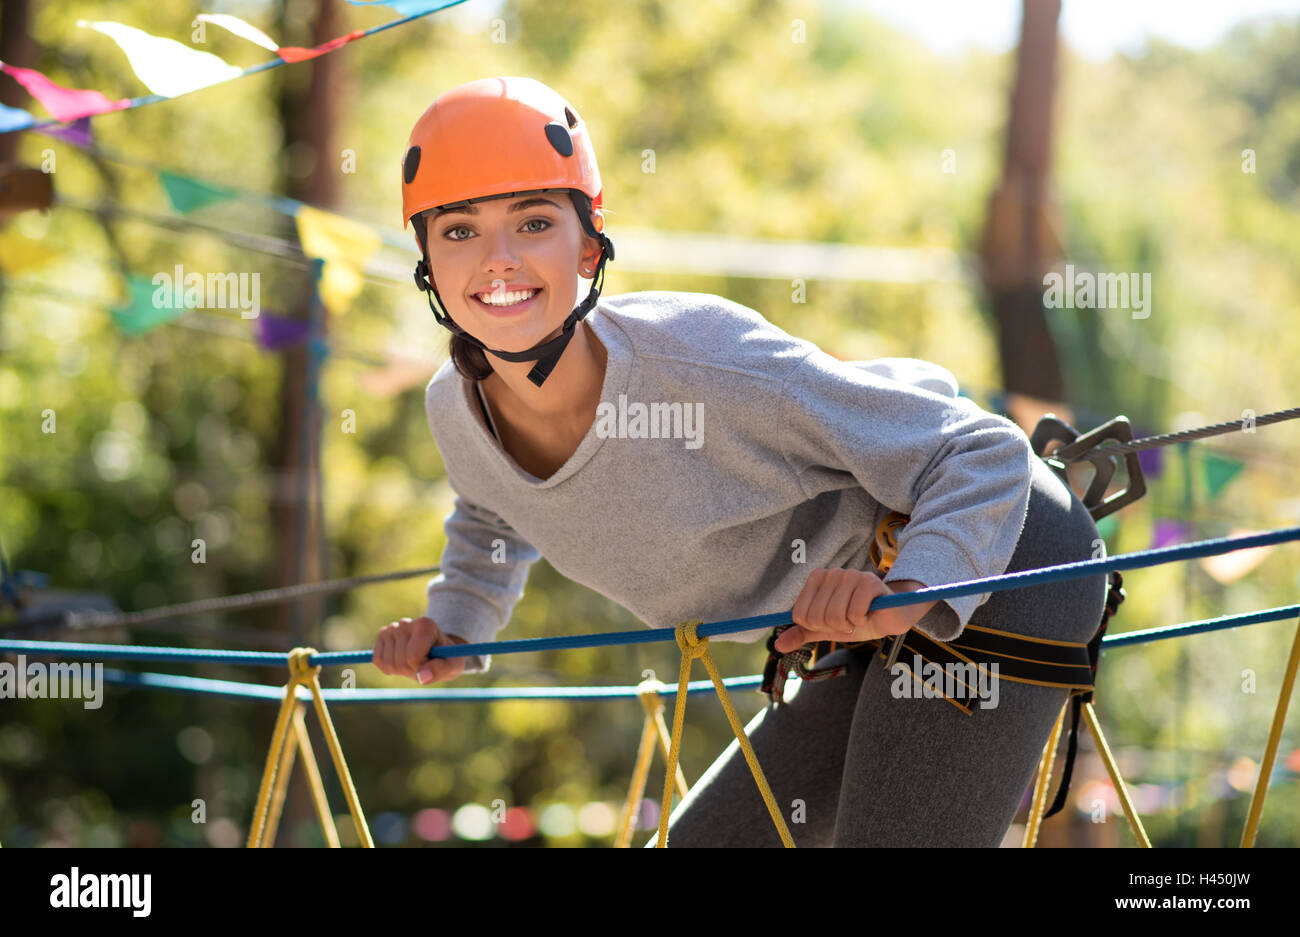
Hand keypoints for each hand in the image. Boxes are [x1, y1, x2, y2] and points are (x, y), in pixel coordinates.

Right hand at [372, 616, 468, 684]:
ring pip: (388, 663)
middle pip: (400, 662)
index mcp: (425, 625)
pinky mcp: (382, 635)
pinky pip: (378, 660)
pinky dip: (389, 667)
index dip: (422, 667)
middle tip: (424, 662)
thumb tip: (422, 677)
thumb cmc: (447, 657)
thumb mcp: (452, 665)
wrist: (438, 649)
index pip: (413, 657)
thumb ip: (440, 670)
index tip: (432, 662)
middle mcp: (406, 623)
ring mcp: (392, 628)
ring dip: (401, 669)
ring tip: (414, 660)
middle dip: (412, 669)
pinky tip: (401, 659)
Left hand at [773, 570, 937, 653]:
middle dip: (834, 627)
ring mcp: (850, 575)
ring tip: (859, 616)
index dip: (817, 626)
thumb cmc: (857, 620)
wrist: (889, 617)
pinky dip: (861, 620)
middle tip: (848, 620)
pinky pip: (854, 612)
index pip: (800, 615)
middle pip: (817, 617)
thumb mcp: (826, 629)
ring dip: (849, 624)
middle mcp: (832, 573)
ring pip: (835, 615)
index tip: (832, 622)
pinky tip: (869, 612)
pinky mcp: (869, 582)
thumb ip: (802, 633)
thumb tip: (777, 645)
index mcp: (816, 579)